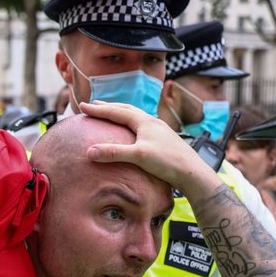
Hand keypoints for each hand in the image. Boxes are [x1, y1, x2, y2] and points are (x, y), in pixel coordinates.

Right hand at [79, 101, 218, 195]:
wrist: (192, 172)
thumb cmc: (167, 162)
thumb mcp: (138, 156)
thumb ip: (114, 152)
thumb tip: (89, 151)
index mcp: (144, 121)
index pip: (116, 112)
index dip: (98, 109)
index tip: (83, 106)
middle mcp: (151, 122)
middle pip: (126, 109)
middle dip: (109, 107)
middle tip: (94, 104)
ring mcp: (158, 130)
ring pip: (135, 116)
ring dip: (120, 113)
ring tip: (111, 113)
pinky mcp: (162, 139)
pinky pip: (141, 125)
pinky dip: (130, 123)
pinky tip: (132, 131)